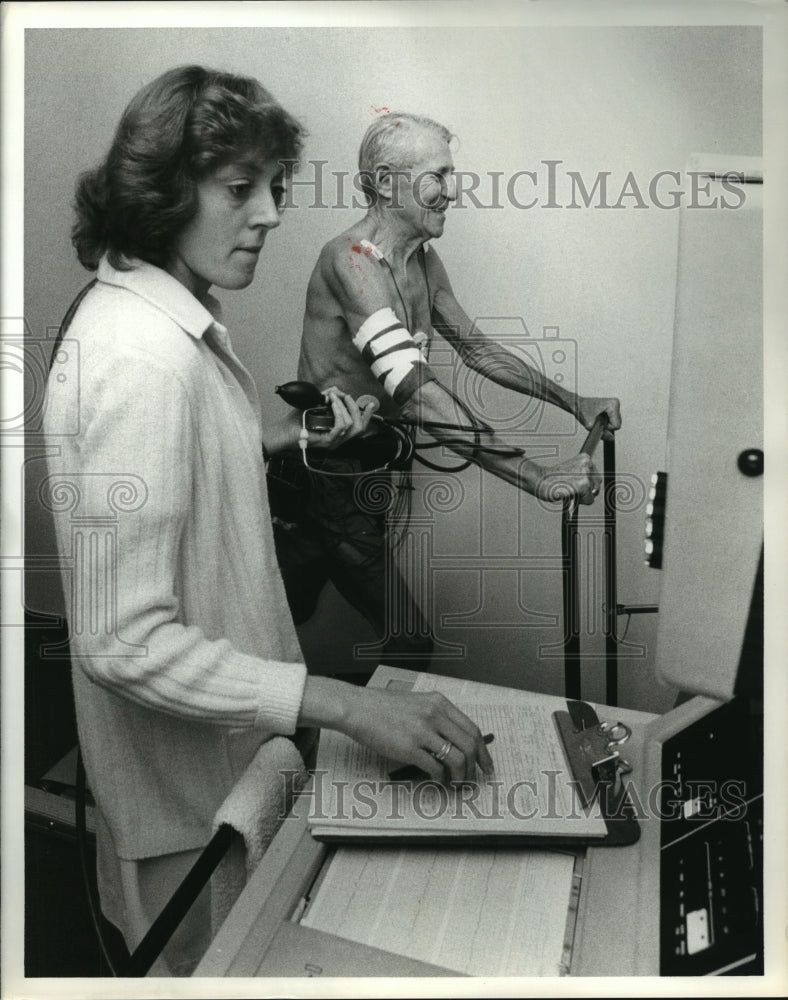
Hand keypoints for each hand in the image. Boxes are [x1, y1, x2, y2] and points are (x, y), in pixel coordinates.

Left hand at [303, 387, 378, 450]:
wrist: (283, 431)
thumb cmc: (297, 420)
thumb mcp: (314, 405)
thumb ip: (326, 398)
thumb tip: (336, 390)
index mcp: (338, 434)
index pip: (359, 428)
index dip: (367, 416)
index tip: (371, 404)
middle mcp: (338, 440)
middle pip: (359, 428)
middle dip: (356, 409)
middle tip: (347, 397)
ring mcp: (333, 442)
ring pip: (350, 424)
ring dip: (343, 407)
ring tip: (334, 397)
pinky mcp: (326, 441)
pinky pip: (340, 426)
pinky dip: (338, 412)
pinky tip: (332, 403)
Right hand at [343, 686, 494, 782]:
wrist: (357, 708)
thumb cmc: (382, 707)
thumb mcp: (416, 703)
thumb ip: (436, 717)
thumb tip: (453, 742)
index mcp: (439, 703)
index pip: (471, 729)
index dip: (482, 751)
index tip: (485, 764)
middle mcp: (434, 714)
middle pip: (469, 745)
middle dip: (476, 767)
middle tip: (475, 779)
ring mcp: (422, 731)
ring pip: (457, 758)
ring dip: (460, 776)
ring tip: (456, 783)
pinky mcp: (409, 748)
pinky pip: (435, 768)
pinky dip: (441, 779)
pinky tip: (437, 781)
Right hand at [535, 452, 600, 504]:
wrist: (539, 480)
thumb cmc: (552, 478)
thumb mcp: (572, 472)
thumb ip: (584, 476)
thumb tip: (595, 490)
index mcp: (585, 458)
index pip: (596, 476)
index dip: (586, 483)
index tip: (574, 483)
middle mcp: (588, 464)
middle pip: (597, 484)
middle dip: (587, 490)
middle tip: (571, 487)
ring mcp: (586, 474)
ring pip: (594, 493)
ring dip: (582, 496)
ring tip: (569, 490)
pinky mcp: (584, 484)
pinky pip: (590, 500)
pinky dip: (580, 502)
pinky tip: (569, 494)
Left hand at [576, 396, 621, 439]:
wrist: (577, 404)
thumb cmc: (582, 410)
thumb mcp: (591, 425)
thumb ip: (602, 433)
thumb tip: (611, 438)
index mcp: (613, 404)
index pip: (616, 425)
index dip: (607, 428)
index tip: (598, 423)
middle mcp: (615, 403)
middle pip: (617, 423)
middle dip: (607, 426)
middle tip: (597, 421)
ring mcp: (613, 405)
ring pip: (615, 422)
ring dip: (606, 424)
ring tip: (597, 418)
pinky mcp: (611, 407)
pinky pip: (612, 419)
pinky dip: (605, 421)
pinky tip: (599, 417)